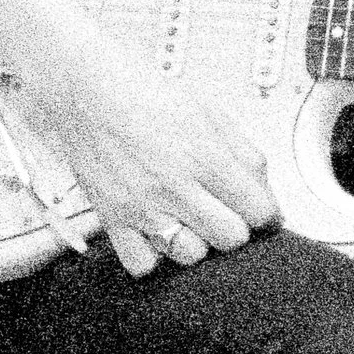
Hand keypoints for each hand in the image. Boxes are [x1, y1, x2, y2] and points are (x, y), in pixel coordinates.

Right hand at [39, 49, 281, 276]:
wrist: (88, 90)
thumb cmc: (144, 95)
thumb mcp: (209, 113)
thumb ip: (245, 154)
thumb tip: (266, 193)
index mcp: (204, 156)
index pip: (258, 210)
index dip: (265, 213)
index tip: (258, 210)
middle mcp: (174, 186)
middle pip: (231, 238)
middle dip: (235, 227)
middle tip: (224, 211)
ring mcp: (142, 207)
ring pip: (191, 256)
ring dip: (196, 241)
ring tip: (188, 219)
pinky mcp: (113, 220)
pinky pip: (144, 264)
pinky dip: (154, 255)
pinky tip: (157, 231)